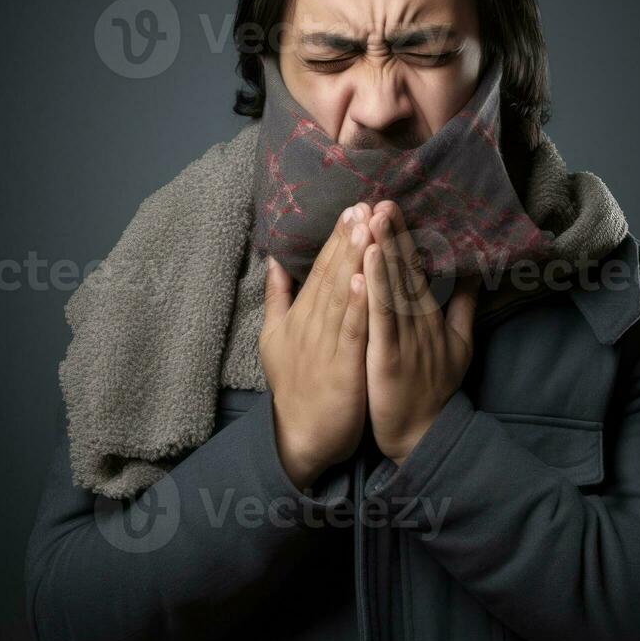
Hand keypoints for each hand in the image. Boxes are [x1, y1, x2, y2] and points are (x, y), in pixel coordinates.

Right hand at [259, 203, 374, 490]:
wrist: (300, 437)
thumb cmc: (296, 386)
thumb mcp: (276, 338)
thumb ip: (278, 298)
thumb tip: (273, 261)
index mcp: (302, 315)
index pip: (322, 269)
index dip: (338, 238)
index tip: (354, 207)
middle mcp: (310, 324)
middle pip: (332, 274)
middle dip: (348, 238)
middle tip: (363, 203)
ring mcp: (323, 345)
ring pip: (340, 295)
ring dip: (353, 260)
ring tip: (365, 228)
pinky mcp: (338, 368)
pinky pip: (348, 332)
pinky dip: (354, 305)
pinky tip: (364, 279)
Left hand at [363, 201, 480, 463]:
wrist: (424, 434)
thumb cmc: (436, 387)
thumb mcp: (461, 344)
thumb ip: (466, 306)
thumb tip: (474, 272)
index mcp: (429, 315)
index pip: (415, 269)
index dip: (403, 237)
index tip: (389, 204)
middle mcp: (418, 322)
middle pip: (404, 272)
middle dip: (393, 235)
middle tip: (381, 200)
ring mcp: (404, 340)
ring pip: (391, 290)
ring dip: (382, 254)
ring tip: (371, 222)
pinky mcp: (387, 359)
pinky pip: (378, 322)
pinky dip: (371, 295)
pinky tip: (361, 270)